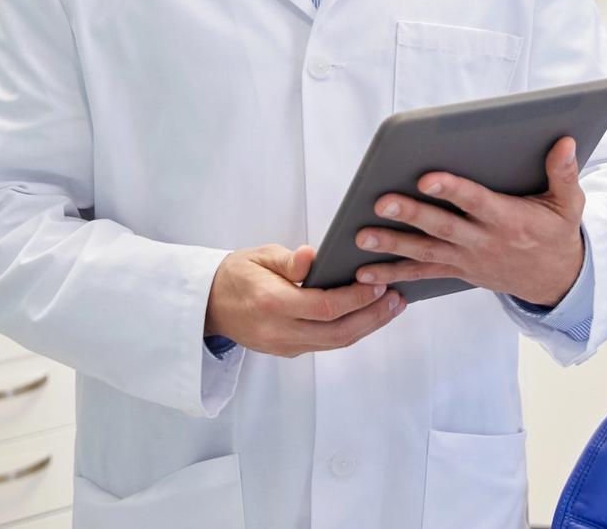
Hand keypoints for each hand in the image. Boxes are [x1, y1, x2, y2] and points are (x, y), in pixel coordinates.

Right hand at [203, 243, 405, 356]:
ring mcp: (283, 346)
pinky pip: (325, 344)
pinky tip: (367, 315)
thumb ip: (287, 260)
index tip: (379, 283)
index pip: (324, 307)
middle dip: (372, 317)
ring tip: (391, 307)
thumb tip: (310, 256)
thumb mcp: (258, 255)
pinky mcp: (287, 351)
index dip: (356, 298)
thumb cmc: (236, 274)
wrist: (209, 305)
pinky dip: (349, 330)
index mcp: (270, 304)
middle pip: (337, 333)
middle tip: (397, 299)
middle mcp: (278, 332)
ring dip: (367, 326)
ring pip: (335, 343)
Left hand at [352, 137, 585, 307]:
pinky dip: (395, 273)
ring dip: (392, 244)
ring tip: (361, 236)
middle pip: (443, 227)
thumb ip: (564, 173)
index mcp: (509, 220)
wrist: (556, 280)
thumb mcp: (568, 204)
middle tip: (381, 203)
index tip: (427, 178)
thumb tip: (565, 142)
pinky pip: (424, 273)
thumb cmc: (558, 234)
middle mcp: (484, 241)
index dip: (452, 190)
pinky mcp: (458, 270)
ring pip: (426, 251)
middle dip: (411, 215)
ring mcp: (468, 258)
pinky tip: (366, 272)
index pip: (476, 201)